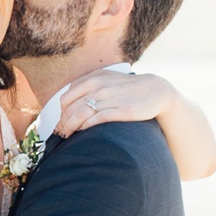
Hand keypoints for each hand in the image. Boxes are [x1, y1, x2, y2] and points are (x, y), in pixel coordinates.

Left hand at [56, 71, 178, 136]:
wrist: (155, 91)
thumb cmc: (127, 87)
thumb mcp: (106, 79)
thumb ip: (87, 84)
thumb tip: (67, 100)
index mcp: (93, 79)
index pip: (66, 98)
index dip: (60, 113)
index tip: (61, 122)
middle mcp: (98, 87)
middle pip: (70, 109)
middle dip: (62, 123)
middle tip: (60, 133)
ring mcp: (109, 99)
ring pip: (79, 115)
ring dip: (70, 128)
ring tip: (67, 136)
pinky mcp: (120, 111)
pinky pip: (95, 120)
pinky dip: (85, 128)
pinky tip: (82, 133)